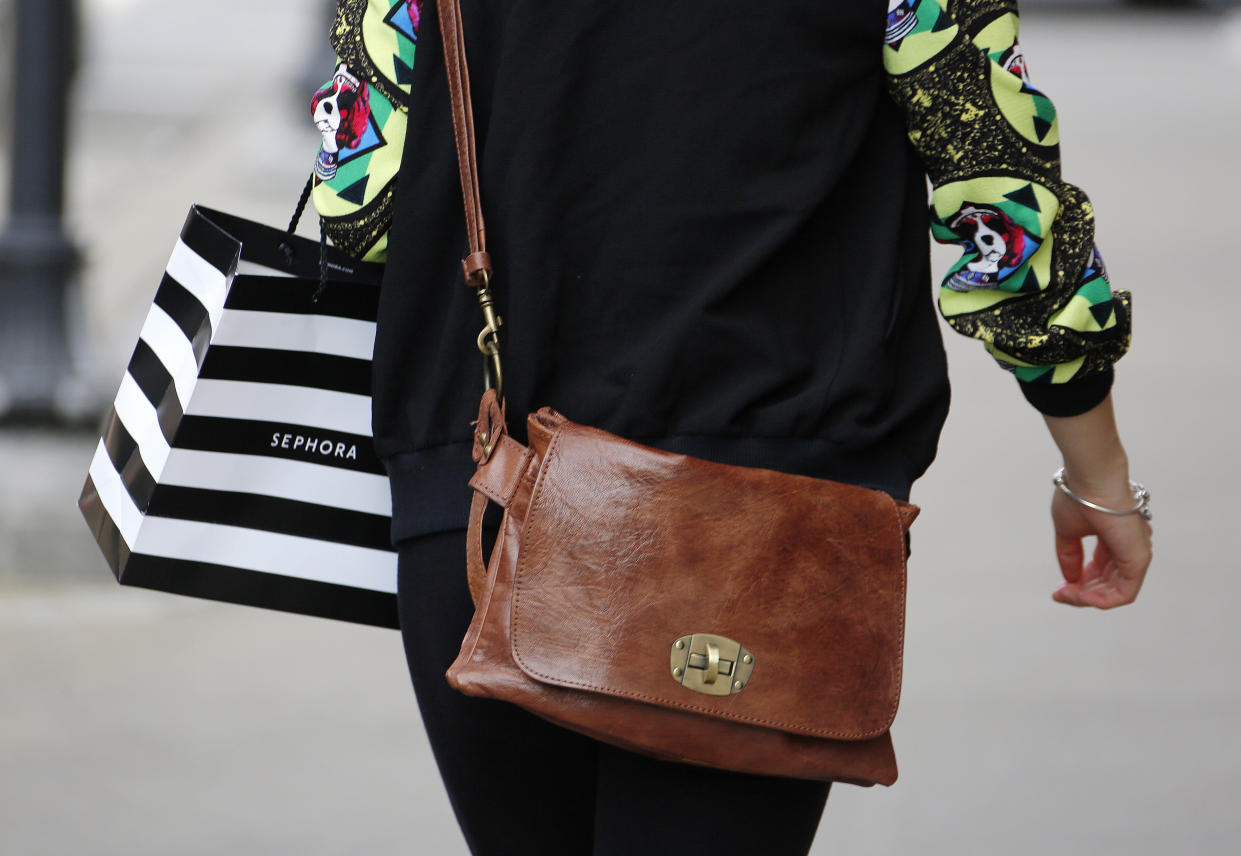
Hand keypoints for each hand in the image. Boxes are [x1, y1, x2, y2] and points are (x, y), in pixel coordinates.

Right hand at [1050, 486, 1151, 608]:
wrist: (1093, 479)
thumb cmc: (1080, 495)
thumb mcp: (1068, 530)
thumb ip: (1070, 555)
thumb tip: (1069, 578)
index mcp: (1113, 537)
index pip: (1100, 569)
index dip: (1079, 581)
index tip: (1058, 588)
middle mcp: (1128, 547)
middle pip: (1107, 583)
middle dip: (1082, 592)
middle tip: (1060, 594)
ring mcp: (1136, 554)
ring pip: (1115, 592)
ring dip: (1088, 598)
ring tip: (1066, 594)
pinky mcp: (1138, 560)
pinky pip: (1124, 594)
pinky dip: (1101, 600)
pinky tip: (1080, 595)